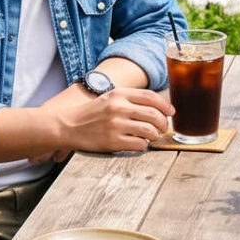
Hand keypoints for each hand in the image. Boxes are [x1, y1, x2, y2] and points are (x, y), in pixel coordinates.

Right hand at [46, 83, 173, 153]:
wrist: (68, 125)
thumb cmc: (91, 113)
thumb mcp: (110, 98)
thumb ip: (130, 99)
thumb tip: (156, 106)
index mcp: (119, 94)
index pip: (151, 97)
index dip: (165, 105)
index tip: (171, 112)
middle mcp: (119, 108)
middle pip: (154, 115)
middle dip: (163, 123)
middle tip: (163, 128)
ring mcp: (116, 125)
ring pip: (149, 130)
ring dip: (154, 135)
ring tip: (151, 136)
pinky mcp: (113, 141)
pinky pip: (139, 144)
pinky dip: (143, 145)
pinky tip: (139, 143)